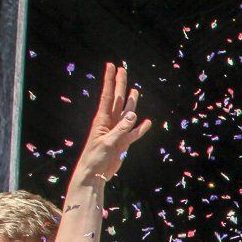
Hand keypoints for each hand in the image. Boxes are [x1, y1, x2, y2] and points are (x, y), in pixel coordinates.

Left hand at [69, 61, 151, 185]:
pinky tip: (146, 122)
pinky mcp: (123, 144)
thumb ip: (120, 129)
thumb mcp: (106, 143)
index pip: (108, 95)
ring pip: (127, 114)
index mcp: (102, 120)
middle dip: (120, 84)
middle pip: (118, 99)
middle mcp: (110, 123)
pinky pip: (134, 134)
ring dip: (131, 102)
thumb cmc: (95, 158)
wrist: (94, 175)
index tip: (111, 66)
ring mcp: (117, 132)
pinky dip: (141, 128)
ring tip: (135, 90)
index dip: (110, 80)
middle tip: (122, 69)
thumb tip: (134, 114)